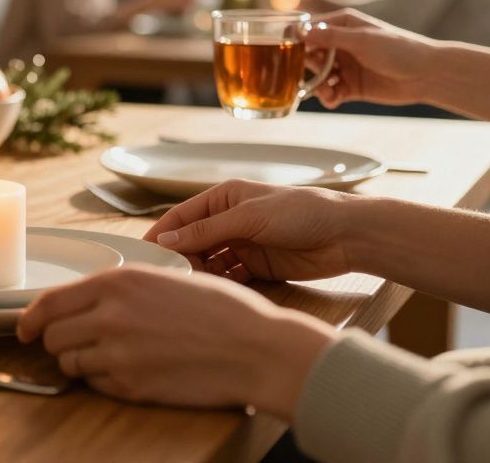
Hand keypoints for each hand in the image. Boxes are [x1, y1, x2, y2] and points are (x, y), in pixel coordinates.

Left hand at [16, 265, 333, 416]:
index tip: (25, 327)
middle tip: (74, 345)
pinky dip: (105, 381)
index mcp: (118, 280)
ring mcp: (118, 352)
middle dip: (57, 342)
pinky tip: (133, 371)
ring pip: (70, 363)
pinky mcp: (131, 385)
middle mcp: (110, 314)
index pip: (50, 301)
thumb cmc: (220, 310)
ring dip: (81, 363)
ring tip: (111, 357)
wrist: (255, 348)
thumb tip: (87, 300)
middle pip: (52, 336)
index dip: (31, 318)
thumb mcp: (165, 278)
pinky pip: (97, 385)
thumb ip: (121, 288)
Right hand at [143, 180, 363, 281]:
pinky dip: (222, 284)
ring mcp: (244, 244)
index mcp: (225, 197)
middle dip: (181, 258)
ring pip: (210, 261)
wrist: (347, 235)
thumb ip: (207, 230)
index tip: (142, 254)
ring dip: (201, 273)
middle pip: (193, 241)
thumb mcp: (249, 217)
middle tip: (170, 278)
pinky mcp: (258, 267)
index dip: (162, 234)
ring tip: (194, 287)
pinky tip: (217, 292)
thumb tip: (167, 240)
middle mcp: (231, 219)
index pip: (183, 216)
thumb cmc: (301, 212)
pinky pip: (230, 276)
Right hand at [305, 9, 439, 108]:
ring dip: (317, 85)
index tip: (289, 54)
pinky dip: (328, 97)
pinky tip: (333, 100)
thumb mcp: (361, 40)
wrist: (426, 75)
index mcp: (343, 25)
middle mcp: (341, 45)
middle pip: (310, 55)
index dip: (298, 41)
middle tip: (318, 74)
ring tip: (327, 92)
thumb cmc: (398, 49)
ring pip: (318, 76)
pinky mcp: (351, 86)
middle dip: (308, 67)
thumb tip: (299, 32)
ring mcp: (346, 66)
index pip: (310, 30)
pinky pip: (331, 92)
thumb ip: (330, 37)